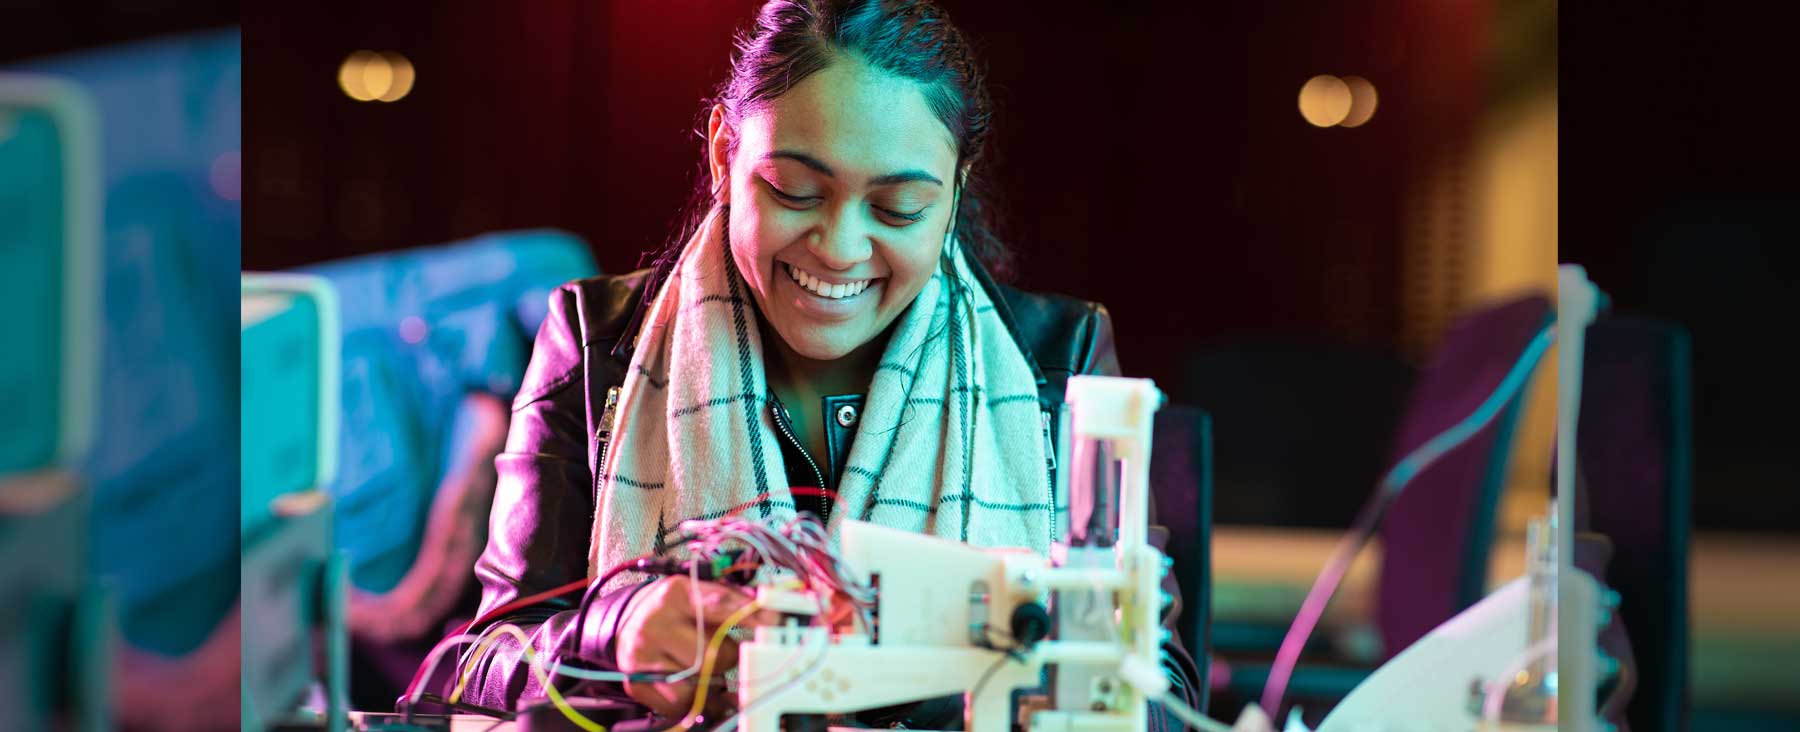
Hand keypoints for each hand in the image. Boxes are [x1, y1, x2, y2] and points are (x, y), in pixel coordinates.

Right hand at [616, 575, 782, 721]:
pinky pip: (680, 702)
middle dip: (726, 655)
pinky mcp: (637, 682)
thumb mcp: (697, 594)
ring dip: (710, 679)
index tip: (775, 621)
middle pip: (713, 652)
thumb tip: (772, 611)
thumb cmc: (673, 610)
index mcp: (676, 593)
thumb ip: (732, 601)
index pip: (721, 604)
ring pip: (698, 680)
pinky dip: (693, 697)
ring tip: (704, 667)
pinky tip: (692, 684)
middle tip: (719, 650)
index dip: (752, 614)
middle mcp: (656, 622)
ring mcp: (642, 654)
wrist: (628, 624)